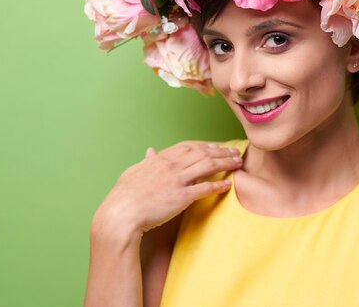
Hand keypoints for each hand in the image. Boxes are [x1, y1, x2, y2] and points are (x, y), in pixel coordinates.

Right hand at [92, 141, 242, 236]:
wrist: (121, 214)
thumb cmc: (123, 195)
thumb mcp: (133, 172)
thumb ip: (146, 161)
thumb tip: (150, 151)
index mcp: (160, 159)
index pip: (188, 146)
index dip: (205, 145)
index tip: (217, 146)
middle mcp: (171, 166)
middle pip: (202, 153)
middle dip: (221, 151)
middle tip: (235, 152)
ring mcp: (177, 181)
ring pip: (207, 167)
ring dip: (225, 163)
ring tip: (238, 163)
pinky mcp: (181, 197)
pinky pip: (204, 188)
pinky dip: (218, 185)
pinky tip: (228, 185)